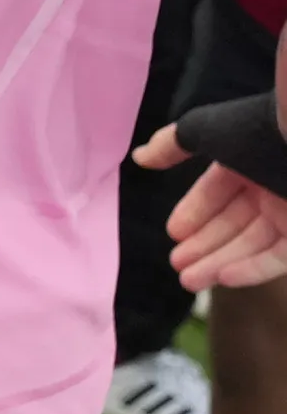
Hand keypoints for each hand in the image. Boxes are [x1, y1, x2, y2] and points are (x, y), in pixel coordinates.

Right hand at [142, 125, 286, 288]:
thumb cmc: (257, 132)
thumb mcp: (207, 131)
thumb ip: (171, 145)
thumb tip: (139, 158)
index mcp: (247, 161)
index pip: (216, 192)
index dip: (193, 212)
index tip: (173, 234)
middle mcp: (268, 189)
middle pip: (231, 224)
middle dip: (203, 245)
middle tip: (177, 265)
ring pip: (251, 246)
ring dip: (220, 264)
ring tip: (189, 281)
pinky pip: (278, 258)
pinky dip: (251, 270)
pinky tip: (223, 278)